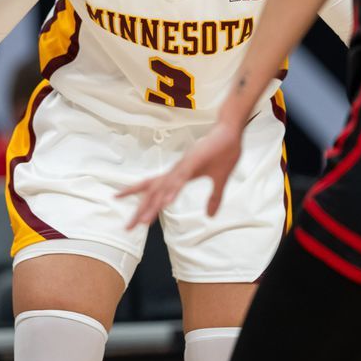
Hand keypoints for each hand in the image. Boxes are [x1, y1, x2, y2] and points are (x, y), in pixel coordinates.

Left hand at [119, 122, 243, 228]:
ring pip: (164, 188)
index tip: (135, 220)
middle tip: (128, 227)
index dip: (143, 204)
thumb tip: (210, 216)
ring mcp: (184, 166)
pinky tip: (166, 202)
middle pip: (153, 192)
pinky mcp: (194, 161)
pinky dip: (172, 190)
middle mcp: (177, 171)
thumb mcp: (219, 181)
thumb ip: (214, 199)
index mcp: (179, 176)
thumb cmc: (223, 152)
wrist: (231, 132)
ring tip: (144, 221)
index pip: (156, 191)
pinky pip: (181, 179)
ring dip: (153, 205)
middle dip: (140, 210)